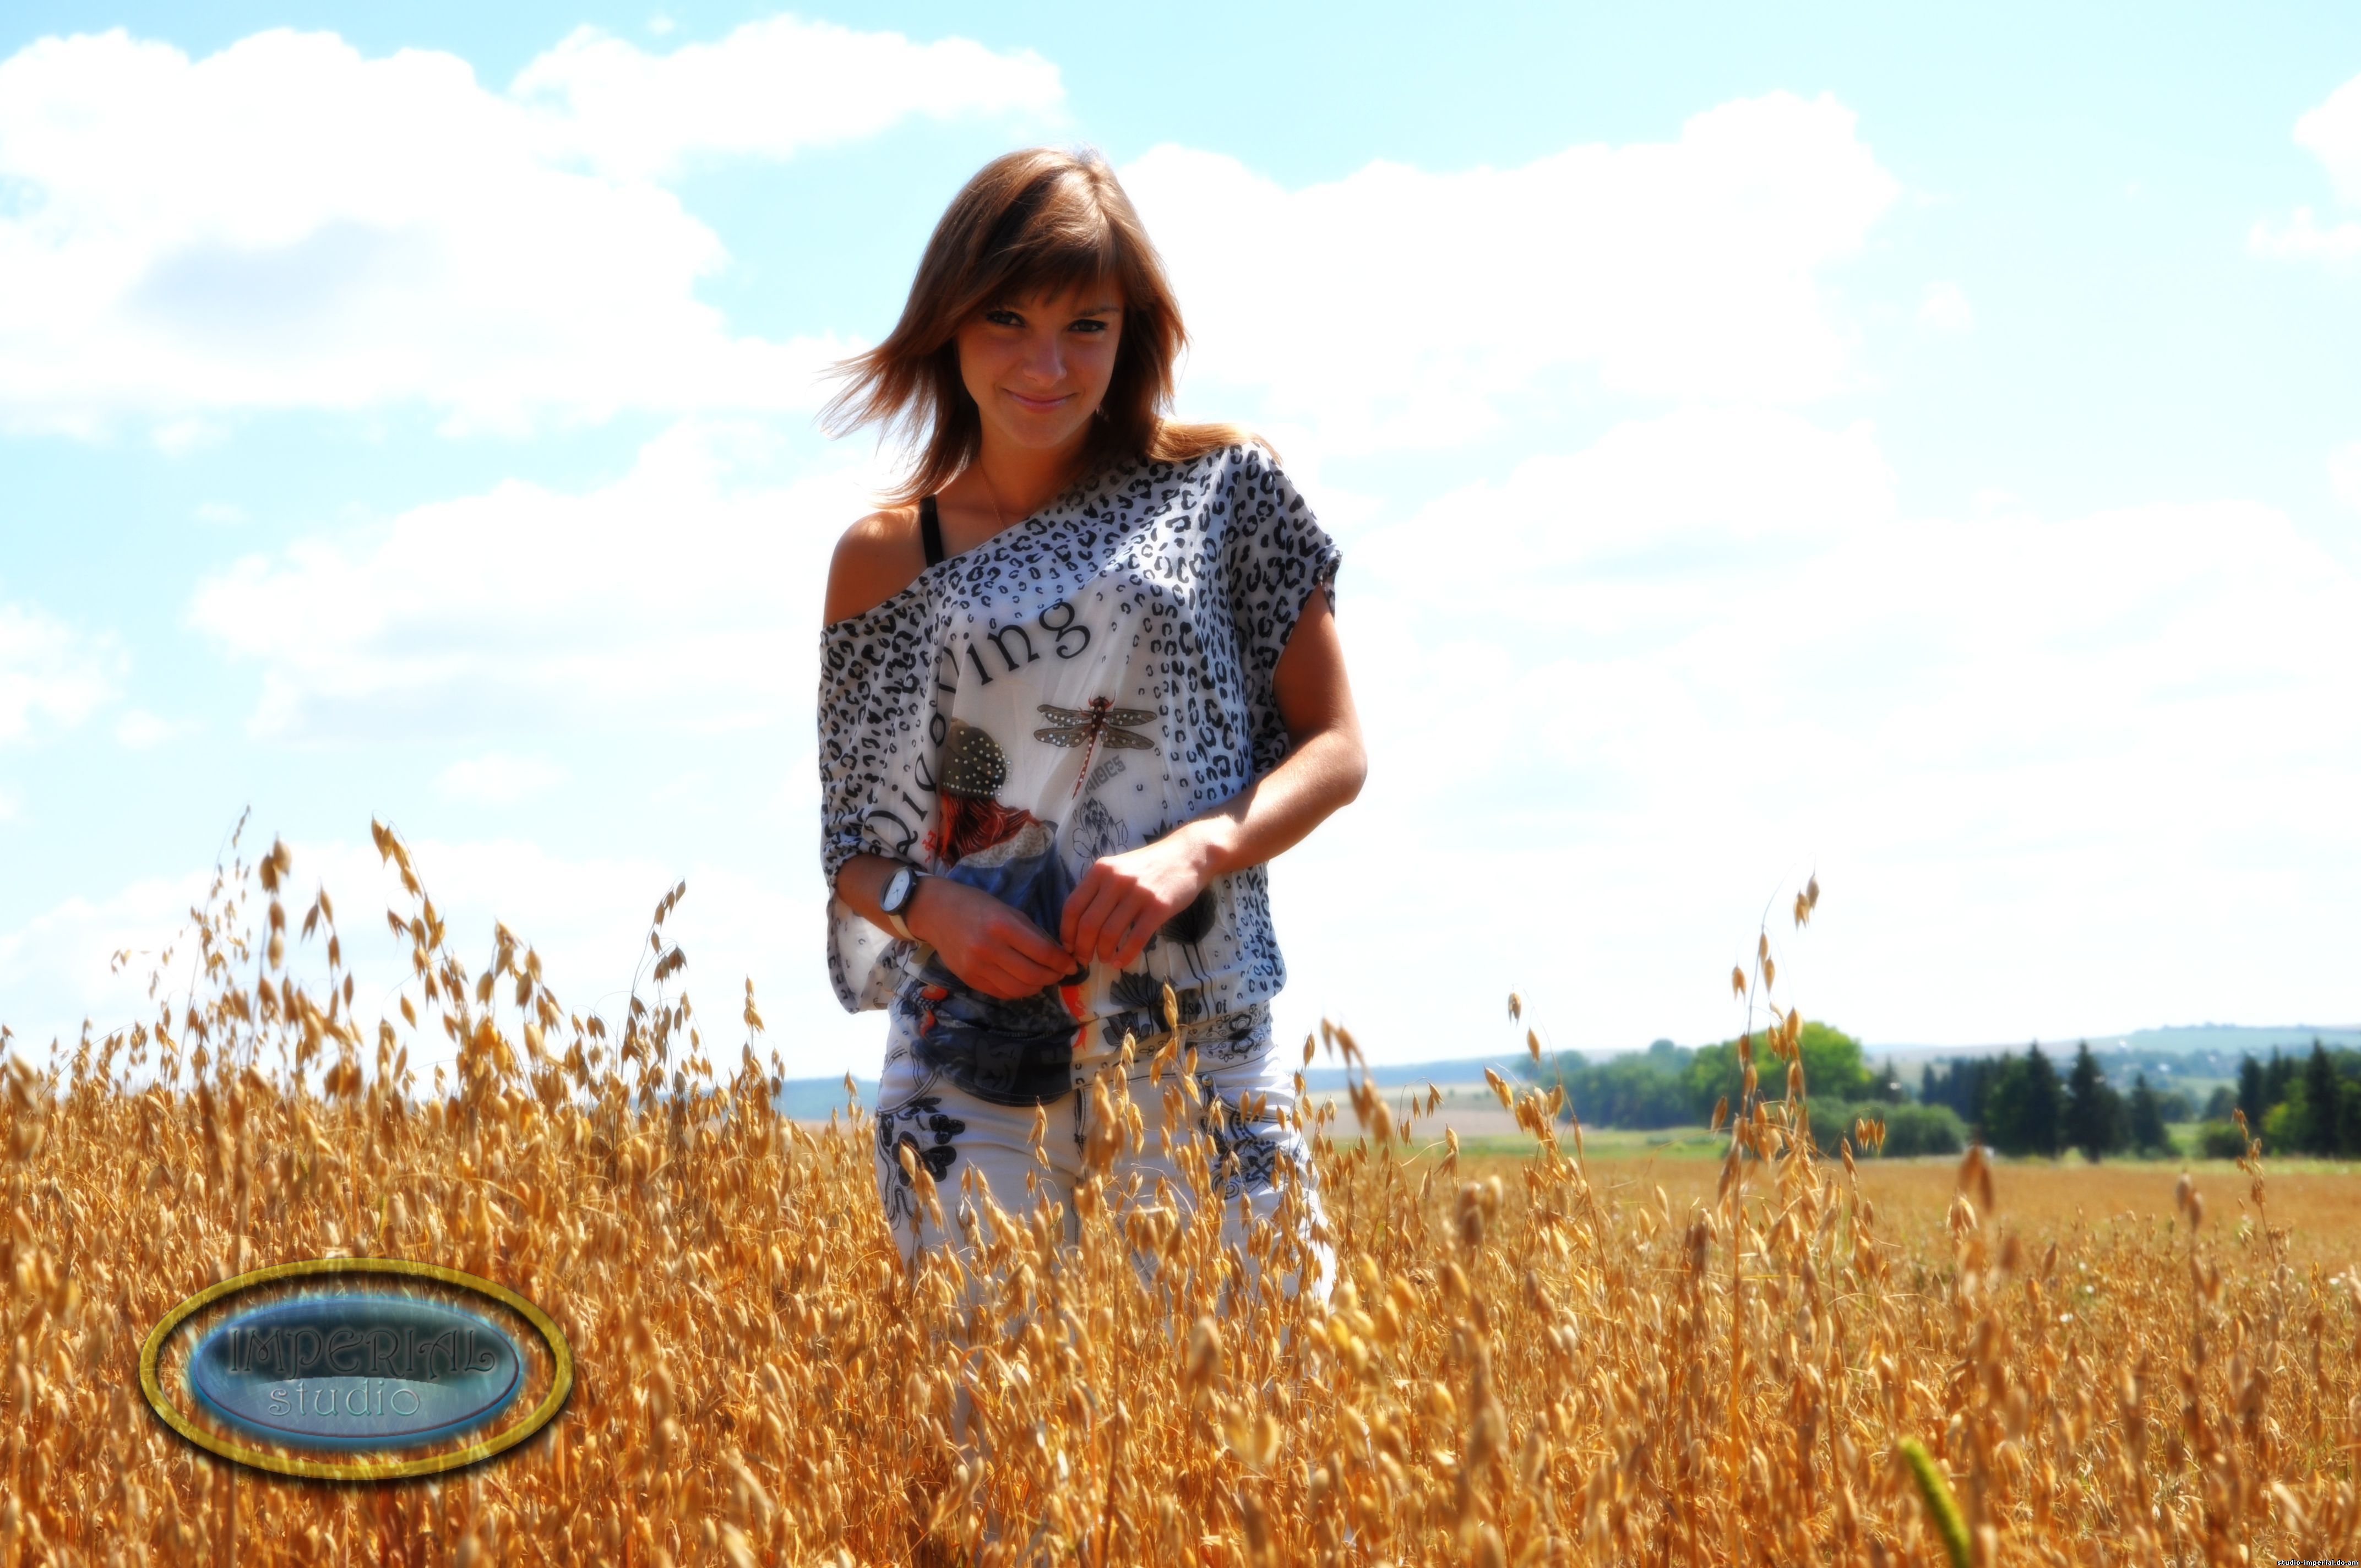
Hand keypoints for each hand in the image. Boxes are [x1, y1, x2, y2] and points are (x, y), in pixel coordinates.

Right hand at [906, 876, 1074, 1000]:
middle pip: (1032, 975)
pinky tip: (1025, 983)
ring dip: (1037, 987)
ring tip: (1044, 978)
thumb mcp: (1008, 910)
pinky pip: (1002, 993)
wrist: (936, 912)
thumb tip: (1059, 954)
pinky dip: (1019, 991)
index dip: (1062, 962)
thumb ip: (1033, 933)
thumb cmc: (976, 905)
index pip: (1042, 953)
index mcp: (1002, 926)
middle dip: (1053, 977)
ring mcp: (976, 967)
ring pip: (1019, 989)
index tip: (1072, 964)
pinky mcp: (969, 979)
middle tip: (1060, 973)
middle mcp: (988, 949)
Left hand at [1060, 834, 1208, 970]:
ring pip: (1110, 933)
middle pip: (1088, 924)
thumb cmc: (1150, 865)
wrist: (1187, 854)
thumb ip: (1099, 889)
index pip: (1072, 907)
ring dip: (1103, 953)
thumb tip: (1079, 925)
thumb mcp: (1118, 868)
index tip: (1068, 947)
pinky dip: (1125, 955)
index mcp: (1100, 871)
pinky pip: (1136, 938)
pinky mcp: (1158, 907)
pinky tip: (1121, 961)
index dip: (1066, 932)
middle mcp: (1115, 880)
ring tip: (1105, 959)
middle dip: (1082, 948)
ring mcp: (1138, 893)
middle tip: (1084, 959)